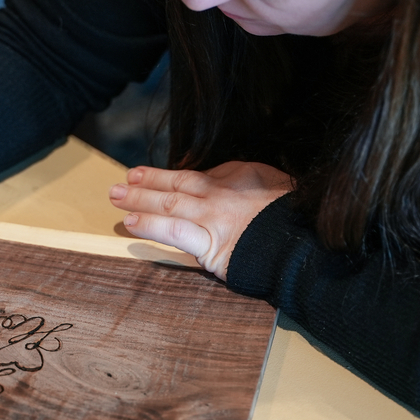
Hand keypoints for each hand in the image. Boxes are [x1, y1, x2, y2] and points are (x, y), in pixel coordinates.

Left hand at [108, 162, 292, 279]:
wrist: (304, 242)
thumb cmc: (295, 217)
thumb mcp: (275, 185)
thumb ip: (248, 182)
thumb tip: (227, 180)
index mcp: (237, 177)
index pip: (196, 176)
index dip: (169, 176)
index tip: (149, 175)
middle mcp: (219, 194)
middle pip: (176, 183)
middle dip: (147, 181)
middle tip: (124, 179)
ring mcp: (212, 218)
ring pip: (168, 202)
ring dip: (138, 198)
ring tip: (116, 195)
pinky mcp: (210, 244)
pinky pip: (173, 231)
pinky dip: (150, 225)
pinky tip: (130, 222)